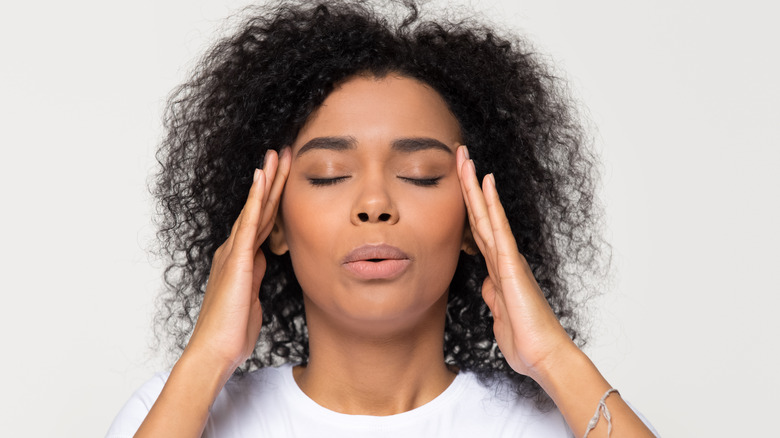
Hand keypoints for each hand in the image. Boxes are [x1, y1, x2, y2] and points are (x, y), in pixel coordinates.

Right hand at [184, 147, 290, 372]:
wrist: (216, 350)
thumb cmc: (233, 330)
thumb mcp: (252, 297)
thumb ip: (256, 277)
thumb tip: (263, 263)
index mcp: (241, 259)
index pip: (262, 220)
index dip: (274, 196)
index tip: (285, 175)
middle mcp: (235, 250)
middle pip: (259, 208)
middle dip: (272, 179)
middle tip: (284, 152)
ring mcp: (234, 253)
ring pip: (254, 209)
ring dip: (267, 181)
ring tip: (277, 155)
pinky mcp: (237, 260)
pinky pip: (249, 224)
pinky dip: (256, 200)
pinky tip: (262, 179)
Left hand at [456, 145, 575, 377]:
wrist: (543, 356)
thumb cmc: (524, 339)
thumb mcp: (499, 314)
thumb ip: (493, 296)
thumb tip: (487, 286)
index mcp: (498, 268)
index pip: (477, 229)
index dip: (466, 204)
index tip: (457, 181)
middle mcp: (504, 257)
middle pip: (480, 214)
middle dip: (468, 184)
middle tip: (459, 154)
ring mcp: (508, 259)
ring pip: (487, 214)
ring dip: (475, 186)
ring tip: (465, 158)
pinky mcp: (512, 266)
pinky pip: (499, 229)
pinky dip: (492, 205)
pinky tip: (487, 183)